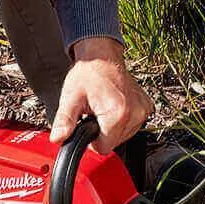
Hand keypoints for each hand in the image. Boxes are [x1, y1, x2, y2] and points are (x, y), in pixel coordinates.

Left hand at [50, 38, 152, 154]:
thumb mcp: (71, 98)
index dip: (91, 140)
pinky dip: (123, 119)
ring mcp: (142, 110)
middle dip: (102, 131)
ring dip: (112, 126)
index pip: (103, 148)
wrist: (102, 55)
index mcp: (117, 113)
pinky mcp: (146, 106)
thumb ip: (64, 121)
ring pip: (124, 136)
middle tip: (95, 111)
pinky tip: (115, 105)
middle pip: (114, 143)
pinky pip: (132, 125)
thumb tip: (58, 138)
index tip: (88, 123)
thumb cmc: (88, 73)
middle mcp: (134, 113)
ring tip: (104, 106)